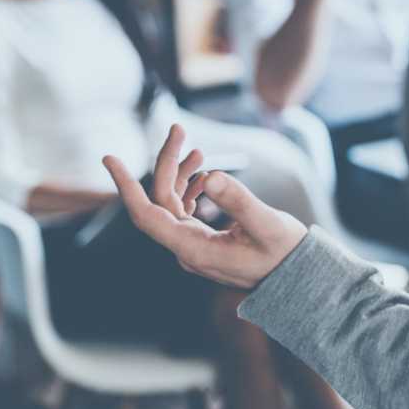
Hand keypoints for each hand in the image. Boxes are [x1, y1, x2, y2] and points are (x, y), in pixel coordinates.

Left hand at [103, 125, 307, 289]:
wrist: (297, 278)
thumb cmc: (285, 254)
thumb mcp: (267, 224)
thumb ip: (239, 201)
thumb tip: (210, 176)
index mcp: (195, 250)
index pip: (147, 215)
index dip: (126, 186)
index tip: (111, 159)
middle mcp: (187, 249)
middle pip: (160, 201)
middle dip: (166, 163)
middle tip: (178, 129)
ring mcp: (194, 246)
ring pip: (172, 204)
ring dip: (179, 174)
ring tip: (196, 148)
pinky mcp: (204, 241)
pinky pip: (184, 212)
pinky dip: (190, 188)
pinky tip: (203, 174)